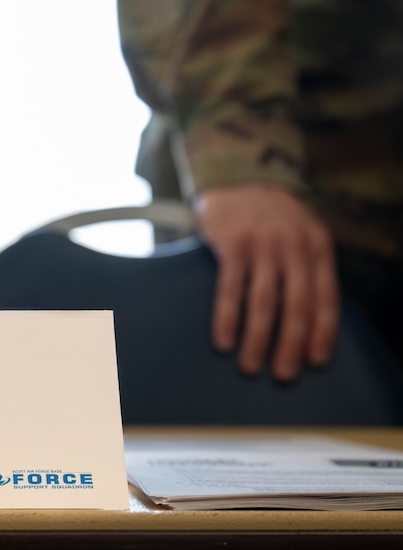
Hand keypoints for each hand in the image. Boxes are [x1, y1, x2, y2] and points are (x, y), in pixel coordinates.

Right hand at [193, 185, 338, 380]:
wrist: (236, 174)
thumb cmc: (269, 215)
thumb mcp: (301, 234)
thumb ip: (306, 268)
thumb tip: (306, 322)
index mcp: (319, 247)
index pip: (326, 298)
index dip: (322, 334)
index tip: (314, 362)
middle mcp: (295, 246)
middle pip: (297, 305)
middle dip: (290, 345)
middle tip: (283, 375)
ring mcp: (263, 244)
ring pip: (265, 302)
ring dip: (258, 339)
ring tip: (250, 366)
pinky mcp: (233, 243)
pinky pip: (230, 288)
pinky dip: (227, 318)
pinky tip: (223, 340)